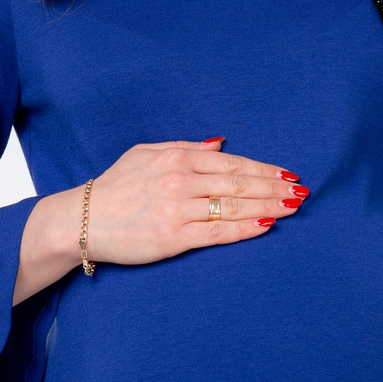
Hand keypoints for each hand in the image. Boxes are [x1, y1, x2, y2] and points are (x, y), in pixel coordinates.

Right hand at [13, 138, 306, 304]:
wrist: (82, 220)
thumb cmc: (115, 187)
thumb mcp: (145, 154)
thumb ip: (185, 148)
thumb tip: (220, 144)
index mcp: (177, 158)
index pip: (232, 163)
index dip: (264, 169)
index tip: (287, 174)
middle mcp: (180, 181)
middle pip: (239, 183)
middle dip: (274, 188)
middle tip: (301, 193)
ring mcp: (178, 210)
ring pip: (234, 206)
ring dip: (268, 207)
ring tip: (292, 208)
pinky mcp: (173, 237)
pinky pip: (218, 232)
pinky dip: (244, 228)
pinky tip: (265, 225)